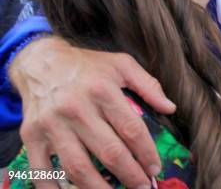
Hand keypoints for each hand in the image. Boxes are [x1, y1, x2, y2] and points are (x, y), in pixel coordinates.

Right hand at [9, 36, 175, 187]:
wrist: (41, 62)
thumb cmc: (88, 66)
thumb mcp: (122, 65)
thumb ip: (149, 85)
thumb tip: (170, 108)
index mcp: (102, 90)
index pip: (131, 129)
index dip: (146, 152)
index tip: (155, 168)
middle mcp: (76, 108)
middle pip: (109, 151)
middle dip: (130, 175)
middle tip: (143, 187)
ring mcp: (52, 124)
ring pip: (78, 167)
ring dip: (99, 188)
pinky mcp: (31, 136)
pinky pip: (41, 171)